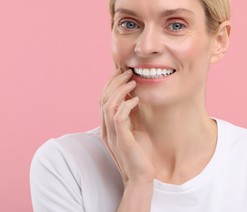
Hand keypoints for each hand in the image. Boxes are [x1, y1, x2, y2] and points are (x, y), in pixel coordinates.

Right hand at [99, 69, 154, 186]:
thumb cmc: (140, 154)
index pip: (103, 99)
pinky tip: (137, 100)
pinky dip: (127, 105)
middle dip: (114, 82)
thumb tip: (134, 97)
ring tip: (133, 82)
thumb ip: (130, 116)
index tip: (122, 73)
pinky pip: (118, 117)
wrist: (141, 177)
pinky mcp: (122, 140)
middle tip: (127, 72)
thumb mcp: (134, 130)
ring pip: (108, 105)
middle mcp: (106, 129)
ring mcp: (112, 135)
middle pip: (103, 99)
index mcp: (107, 127)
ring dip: (120, 90)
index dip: (111, 84)